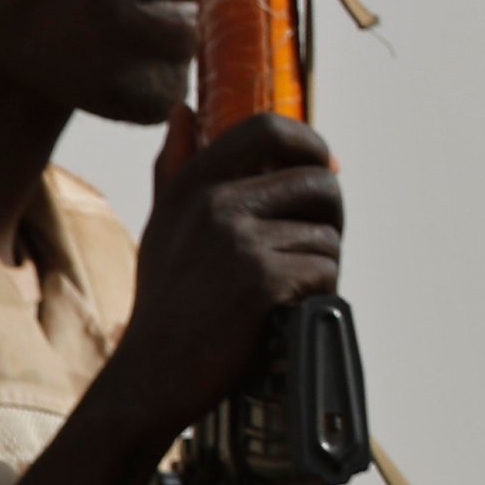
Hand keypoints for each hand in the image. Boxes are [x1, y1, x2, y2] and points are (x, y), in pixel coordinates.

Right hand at [104, 109, 342, 449]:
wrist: (153, 374)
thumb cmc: (167, 301)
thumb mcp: (162, 224)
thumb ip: (175, 166)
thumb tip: (184, 109)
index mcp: (193, 183)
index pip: (269, 128)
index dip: (311, 143)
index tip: (325, 167)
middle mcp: (215, 203)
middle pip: (318, 180)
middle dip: (332, 214)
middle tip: (316, 245)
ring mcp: (238, 241)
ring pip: (327, 234)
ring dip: (322, 265)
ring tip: (290, 290)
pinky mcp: (262, 281)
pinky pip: (325, 270)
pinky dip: (319, 294)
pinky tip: (289, 310)